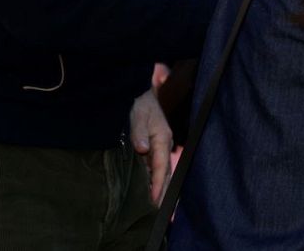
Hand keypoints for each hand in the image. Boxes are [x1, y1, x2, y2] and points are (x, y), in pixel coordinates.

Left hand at [128, 89, 172, 204]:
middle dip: (164, 191)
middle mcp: (164, 144)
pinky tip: (150, 189)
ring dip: (161, 187)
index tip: (154, 201)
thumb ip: (139, 131)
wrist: (139, 91)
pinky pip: (156, 167)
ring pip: (162, 171)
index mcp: (163, 138)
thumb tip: (143, 149)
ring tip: (157, 206)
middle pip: (166, 172)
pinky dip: (155, 179)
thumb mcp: (137, 114)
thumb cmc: (139, 102)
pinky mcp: (153, 146)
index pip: (162, 167)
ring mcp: (159, 145)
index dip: (158, 185)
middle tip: (160, 213)